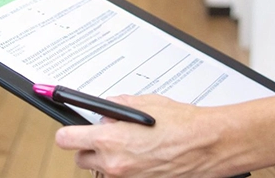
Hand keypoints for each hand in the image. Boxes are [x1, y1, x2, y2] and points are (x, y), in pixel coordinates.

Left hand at [54, 95, 225, 177]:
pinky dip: (127, 167)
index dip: (68, 133)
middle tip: (104, 136)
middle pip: (81, 159)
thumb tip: (106, 110)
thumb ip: (117, 106)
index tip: (71, 129)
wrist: (208, 145)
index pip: (66, 139)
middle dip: (89, 146)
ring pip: (102, 170)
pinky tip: (143, 155)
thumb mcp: (143, 104)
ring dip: (108, 158)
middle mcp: (114, 163)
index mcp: (109, 140)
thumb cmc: (181, 124)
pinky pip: (123, 176)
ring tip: (130, 145)